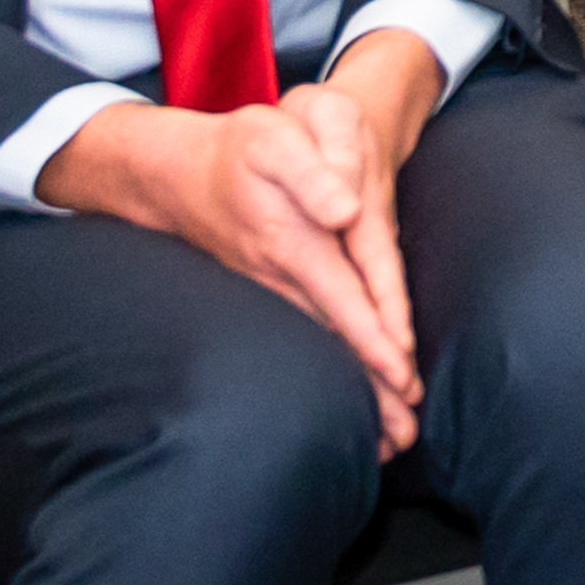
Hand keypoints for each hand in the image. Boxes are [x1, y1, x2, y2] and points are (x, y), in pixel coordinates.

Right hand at [43, 33, 443, 453]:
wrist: (180, 171)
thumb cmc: (243, 148)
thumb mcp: (278, 141)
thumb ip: (315, 173)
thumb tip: (345, 211)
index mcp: (295, 243)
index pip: (345, 297)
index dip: (373, 336)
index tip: (401, 375)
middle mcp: (284, 278)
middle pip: (336, 340)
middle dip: (369, 389)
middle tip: (403, 440)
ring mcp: (274, 290)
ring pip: (322, 349)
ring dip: (355, 394)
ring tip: (388, 443)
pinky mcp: (270, 292)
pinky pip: (309, 340)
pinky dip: (334, 374)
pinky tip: (356, 403)